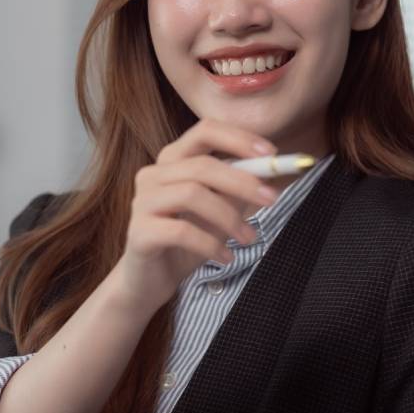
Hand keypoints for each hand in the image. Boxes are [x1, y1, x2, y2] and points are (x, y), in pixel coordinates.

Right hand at [113, 117, 281, 314]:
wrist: (150, 280)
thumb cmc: (186, 242)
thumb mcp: (219, 213)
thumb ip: (239, 192)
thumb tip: (274, 177)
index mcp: (172, 161)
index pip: (204, 131)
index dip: (238, 139)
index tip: (271, 154)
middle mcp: (152, 175)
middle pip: (201, 165)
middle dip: (243, 181)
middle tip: (272, 199)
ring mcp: (142, 202)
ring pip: (192, 194)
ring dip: (229, 217)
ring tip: (249, 238)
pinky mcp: (139, 232)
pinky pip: (182, 231)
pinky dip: (211, 244)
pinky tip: (225, 257)